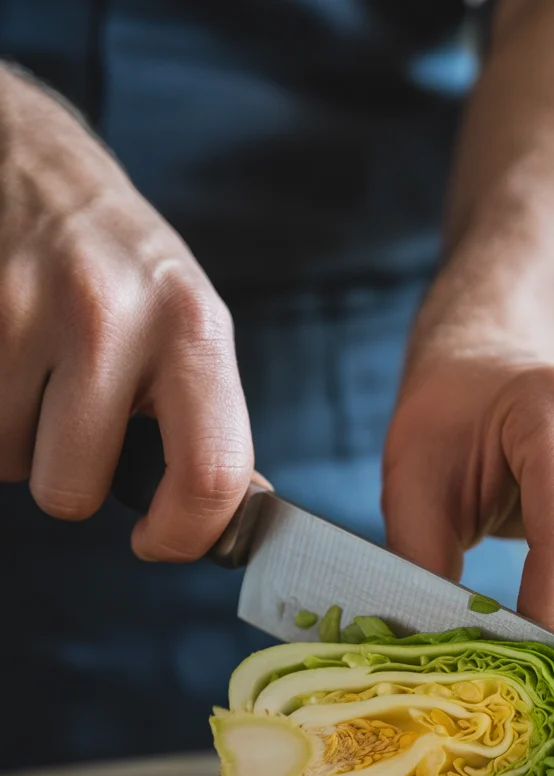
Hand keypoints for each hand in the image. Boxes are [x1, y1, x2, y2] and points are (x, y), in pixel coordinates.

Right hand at [0, 67, 252, 559]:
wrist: (29, 162)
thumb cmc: (123, 266)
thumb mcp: (190, 326)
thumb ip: (211, 420)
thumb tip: (237, 515)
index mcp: (193, 328)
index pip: (210, 473)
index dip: (183, 535)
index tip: (158, 542)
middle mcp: (111, 315)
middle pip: (71, 492)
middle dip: (68, 480)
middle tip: (77, 422)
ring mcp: (24, 309)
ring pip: (6, 462)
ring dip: (19, 441)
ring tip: (39, 375)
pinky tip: (7, 359)